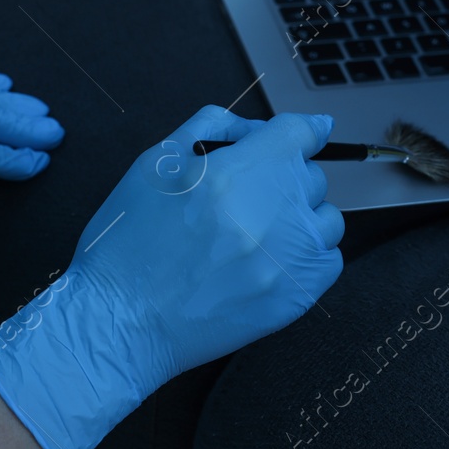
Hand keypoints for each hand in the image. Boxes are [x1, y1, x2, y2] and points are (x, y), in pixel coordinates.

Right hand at [0, 106, 342, 448]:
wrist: (119, 323)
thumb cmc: (129, 243)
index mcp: (236, 171)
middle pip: (310, 176)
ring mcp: (288, 257)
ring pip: (326, 219)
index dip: (303, 130)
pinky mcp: (296, 297)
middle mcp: (270, 211)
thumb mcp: (154, 163)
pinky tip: (269, 262)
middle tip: (244, 202)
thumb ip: (212, 127)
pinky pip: (329, 261)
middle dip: (283, 180)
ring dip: (300, 219)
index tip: (309, 133)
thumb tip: (262, 125)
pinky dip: (307, 257)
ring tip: (256, 236)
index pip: (301, 132)